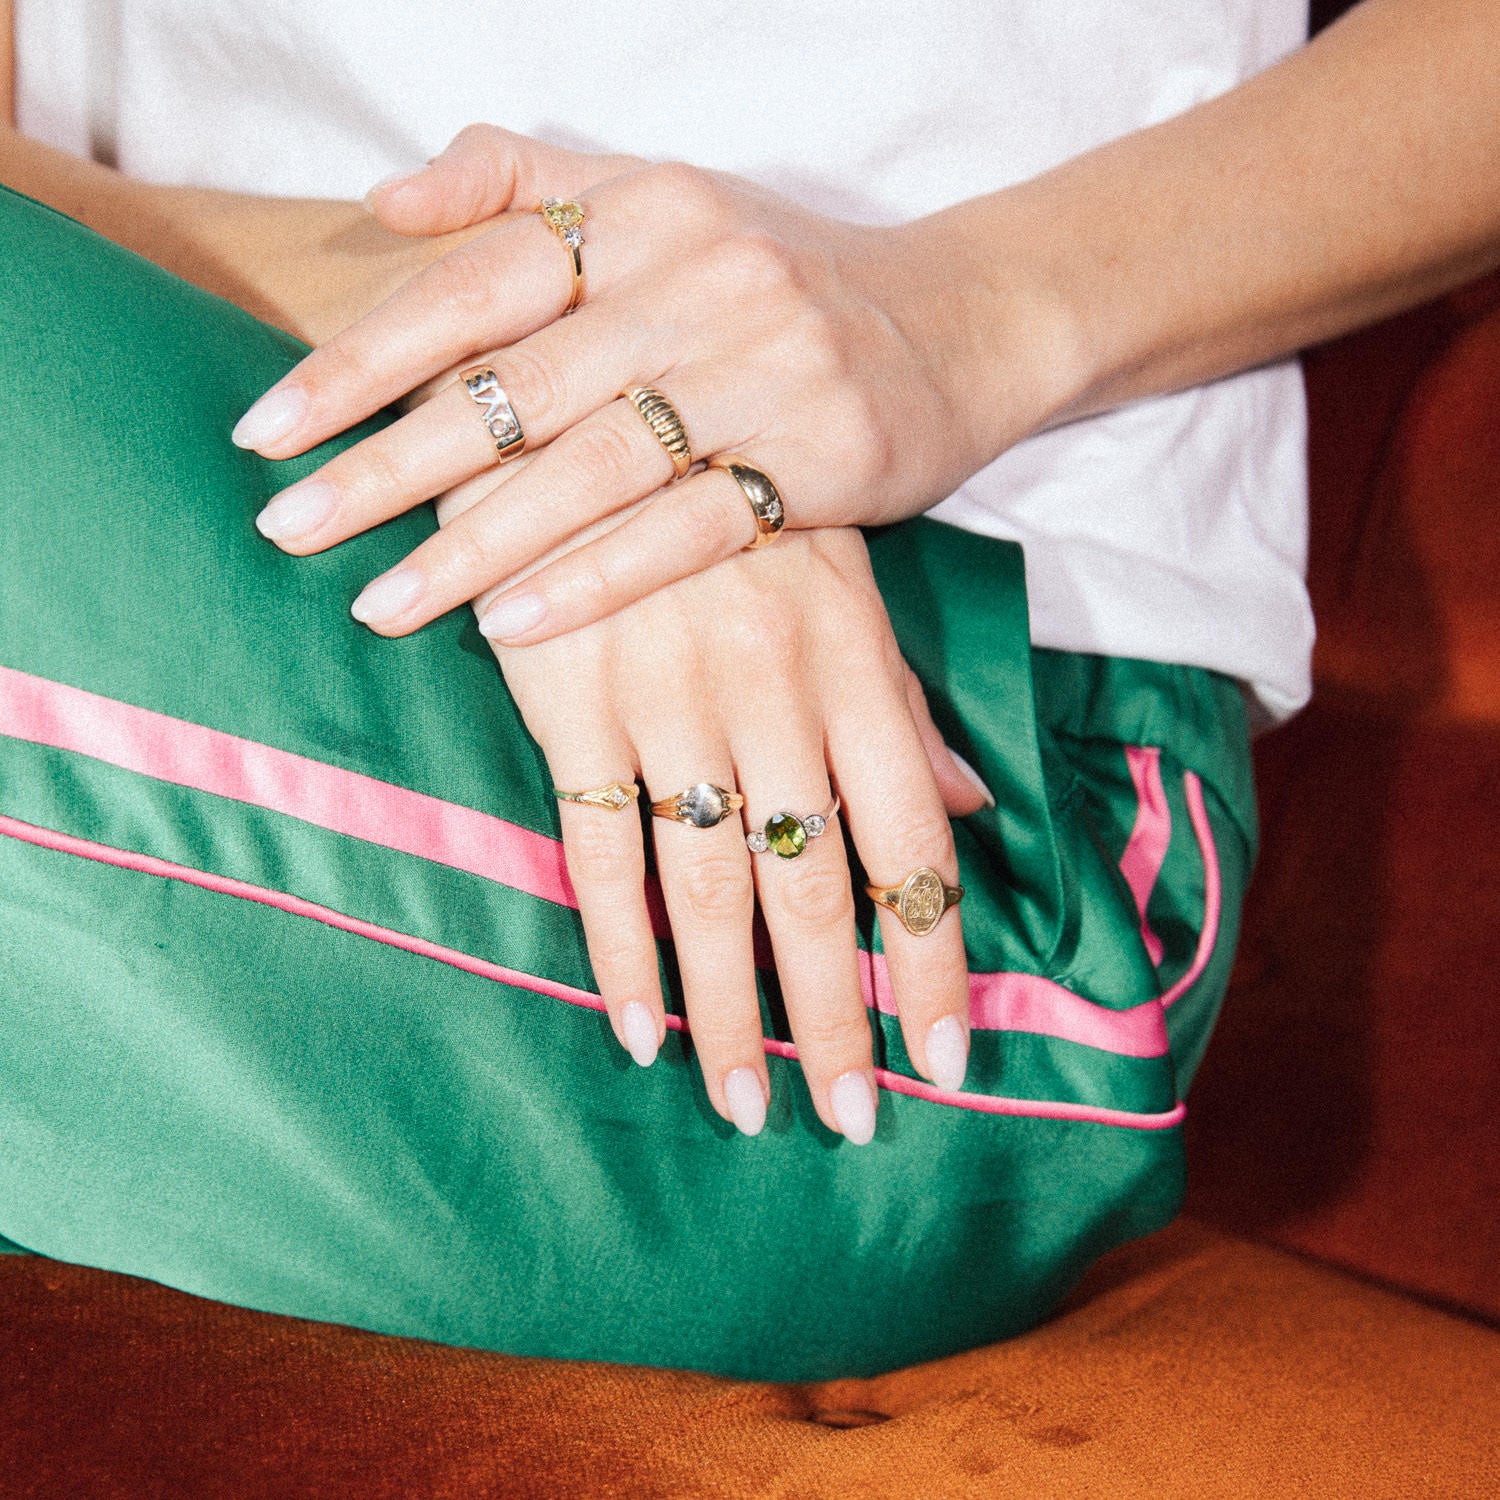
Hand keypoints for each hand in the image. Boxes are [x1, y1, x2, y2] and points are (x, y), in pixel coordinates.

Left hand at [235, 124, 1059, 642]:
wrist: (965, 318)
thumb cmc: (786, 276)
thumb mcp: (664, 200)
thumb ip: (523, 184)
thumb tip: (388, 202)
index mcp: (643, 210)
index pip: (474, 281)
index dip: (364, 355)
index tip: (267, 429)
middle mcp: (697, 279)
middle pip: (515, 387)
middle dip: (387, 466)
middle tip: (286, 529)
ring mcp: (763, 368)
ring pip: (588, 468)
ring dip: (473, 545)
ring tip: (377, 604)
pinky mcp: (817, 457)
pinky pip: (683, 530)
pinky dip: (591, 580)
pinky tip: (508, 626)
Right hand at [471, 505, 989, 1140]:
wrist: (589, 411)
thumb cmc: (732, 505)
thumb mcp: (844, 583)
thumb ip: (903, 706)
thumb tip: (971, 810)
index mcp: (853, 667)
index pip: (911, 843)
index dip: (932, 957)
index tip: (947, 1055)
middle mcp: (772, 699)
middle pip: (814, 891)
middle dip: (836, 1018)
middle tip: (853, 1120)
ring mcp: (668, 708)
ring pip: (708, 894)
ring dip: (732, 1013)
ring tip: (748, 1106)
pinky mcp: (573, 712)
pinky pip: (599, 856)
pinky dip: (618, 952)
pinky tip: (640, 1030)